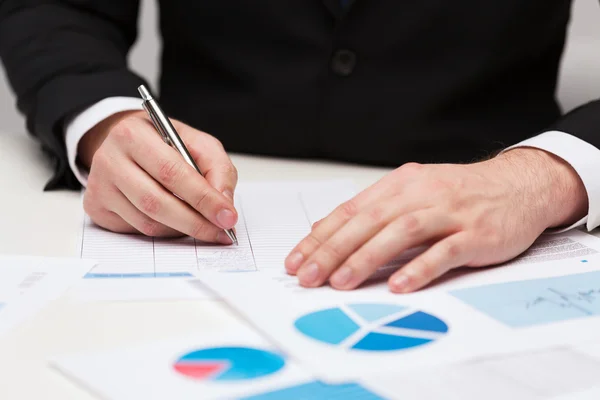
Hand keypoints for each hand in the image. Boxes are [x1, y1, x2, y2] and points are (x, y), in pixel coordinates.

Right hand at [81, 110, 237, 242]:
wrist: (127, 144)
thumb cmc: (164, 143)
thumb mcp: (197, 143)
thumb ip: (217, 169)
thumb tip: (224, 205)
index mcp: (133, 134)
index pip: (172, 172)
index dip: (203, 198)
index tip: (228, 216)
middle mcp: (109, 159)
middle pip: (157, 202)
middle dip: (196, 222)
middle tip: (221, 232)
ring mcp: (99, 186)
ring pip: (148, 222)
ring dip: (182, 229)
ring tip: (203, 225)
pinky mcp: (97, 208)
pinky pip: (137, 231)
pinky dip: (164, 231)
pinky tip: (176, 221)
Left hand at [285, 148, 587, 292]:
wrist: (519, 185)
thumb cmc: (459, 194)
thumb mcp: (411, 193)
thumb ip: (370, 211)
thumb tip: (324, 229)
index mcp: (399, 185)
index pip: (350, 211)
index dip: (320, 236)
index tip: (296, 260)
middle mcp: (420, 194)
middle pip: (369, 221)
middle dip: (334, 250)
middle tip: (308, 275)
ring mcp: (449, 212)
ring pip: (400, 233)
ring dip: (367, 258)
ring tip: (341, 282)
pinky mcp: (476, 233)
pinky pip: (444, 251)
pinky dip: (419, 267)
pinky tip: (398, 284)